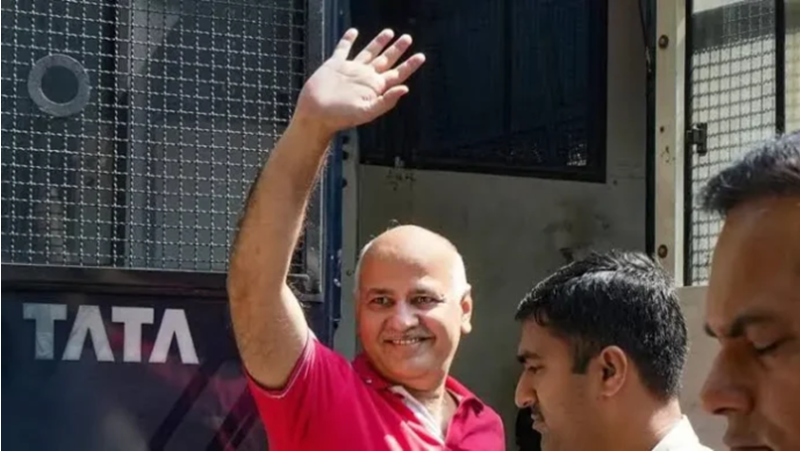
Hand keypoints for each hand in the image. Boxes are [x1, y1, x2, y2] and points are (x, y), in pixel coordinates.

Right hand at [293, 28, 424, 136]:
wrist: (315, 114)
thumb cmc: (340, 117)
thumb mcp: (366, 112)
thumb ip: (386, 101)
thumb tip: (405, 88)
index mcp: (375, 87)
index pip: (397, 74)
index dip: (409, 65)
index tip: (421, 56)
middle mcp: (365, 77)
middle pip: (386, 60)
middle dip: (397, 49)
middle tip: (408, 38)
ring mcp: (350, 70)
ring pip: (369, 52)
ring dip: (379, 42)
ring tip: (390, 32)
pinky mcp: (335, 65)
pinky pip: (343, 49)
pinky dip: (348, 40)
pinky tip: (353, 32)